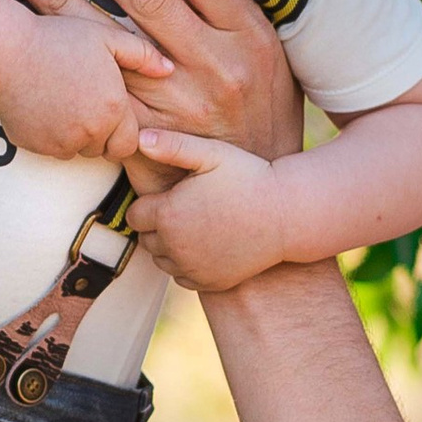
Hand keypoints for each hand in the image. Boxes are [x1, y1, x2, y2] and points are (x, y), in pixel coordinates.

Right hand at [0, 6, 147, 163]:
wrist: (6, 52)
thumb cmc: (58, 39)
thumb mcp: (107, 38)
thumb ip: (143, 55)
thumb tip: (168, 69)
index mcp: (113, 109)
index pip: (128, 143)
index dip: (121, 130)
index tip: (109, 111)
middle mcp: (90, 133)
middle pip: (103, 150)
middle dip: (99, 134)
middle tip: (84, 103)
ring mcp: (60, 143)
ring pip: (76, 151)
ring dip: (74, 136)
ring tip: (63, 101)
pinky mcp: (34, 147)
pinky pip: (49, 150)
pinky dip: (49, 135)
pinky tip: (43, 106)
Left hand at [17, 0, 301, 160]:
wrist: (262, 191)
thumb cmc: (263, 107)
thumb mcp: (269, 53)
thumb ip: (233, 9)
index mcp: (249, 34)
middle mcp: (214, 63)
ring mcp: (178, 101)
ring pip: (114, 40)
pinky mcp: (149, 132)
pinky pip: (101, 87)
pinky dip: (71, 56)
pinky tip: (39, 33)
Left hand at [126, 132, 296, 291]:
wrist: (286, 214)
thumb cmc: (248, 177)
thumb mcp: (211, 153)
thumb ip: (172, 145)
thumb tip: (138, 137)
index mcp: (168, 215)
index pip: (134, 215)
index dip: (150, 203)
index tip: (172, 194)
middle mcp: (175, 247)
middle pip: (145, 239)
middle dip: (158, 225)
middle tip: (188, 207)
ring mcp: (192, 269)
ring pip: (161, 260)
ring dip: (170, 246)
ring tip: (198, 225)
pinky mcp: (209, 283)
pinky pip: (182, 277)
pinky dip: (187, 265)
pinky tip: (207, 244)